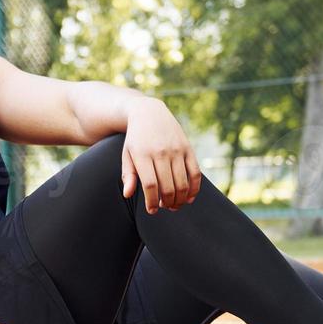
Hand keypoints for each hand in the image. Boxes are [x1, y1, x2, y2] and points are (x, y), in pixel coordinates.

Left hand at [120, 98, 202, 213]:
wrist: (150, 113)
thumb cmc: (136, 139)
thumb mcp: (127, 154)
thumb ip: (128, 174)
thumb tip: (127, 194)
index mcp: (143, 154)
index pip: (150, 185)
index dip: (152, 202)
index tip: (152, 210)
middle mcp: (161, 152)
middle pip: (167, 187)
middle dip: (167, 203)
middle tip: (164, 207)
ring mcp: (177, 150)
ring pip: (182, 183)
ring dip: (180, 199)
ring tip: (174, 205)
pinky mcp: (188, 149)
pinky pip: (195, 173)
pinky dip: (194, 189)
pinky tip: (189, 198)